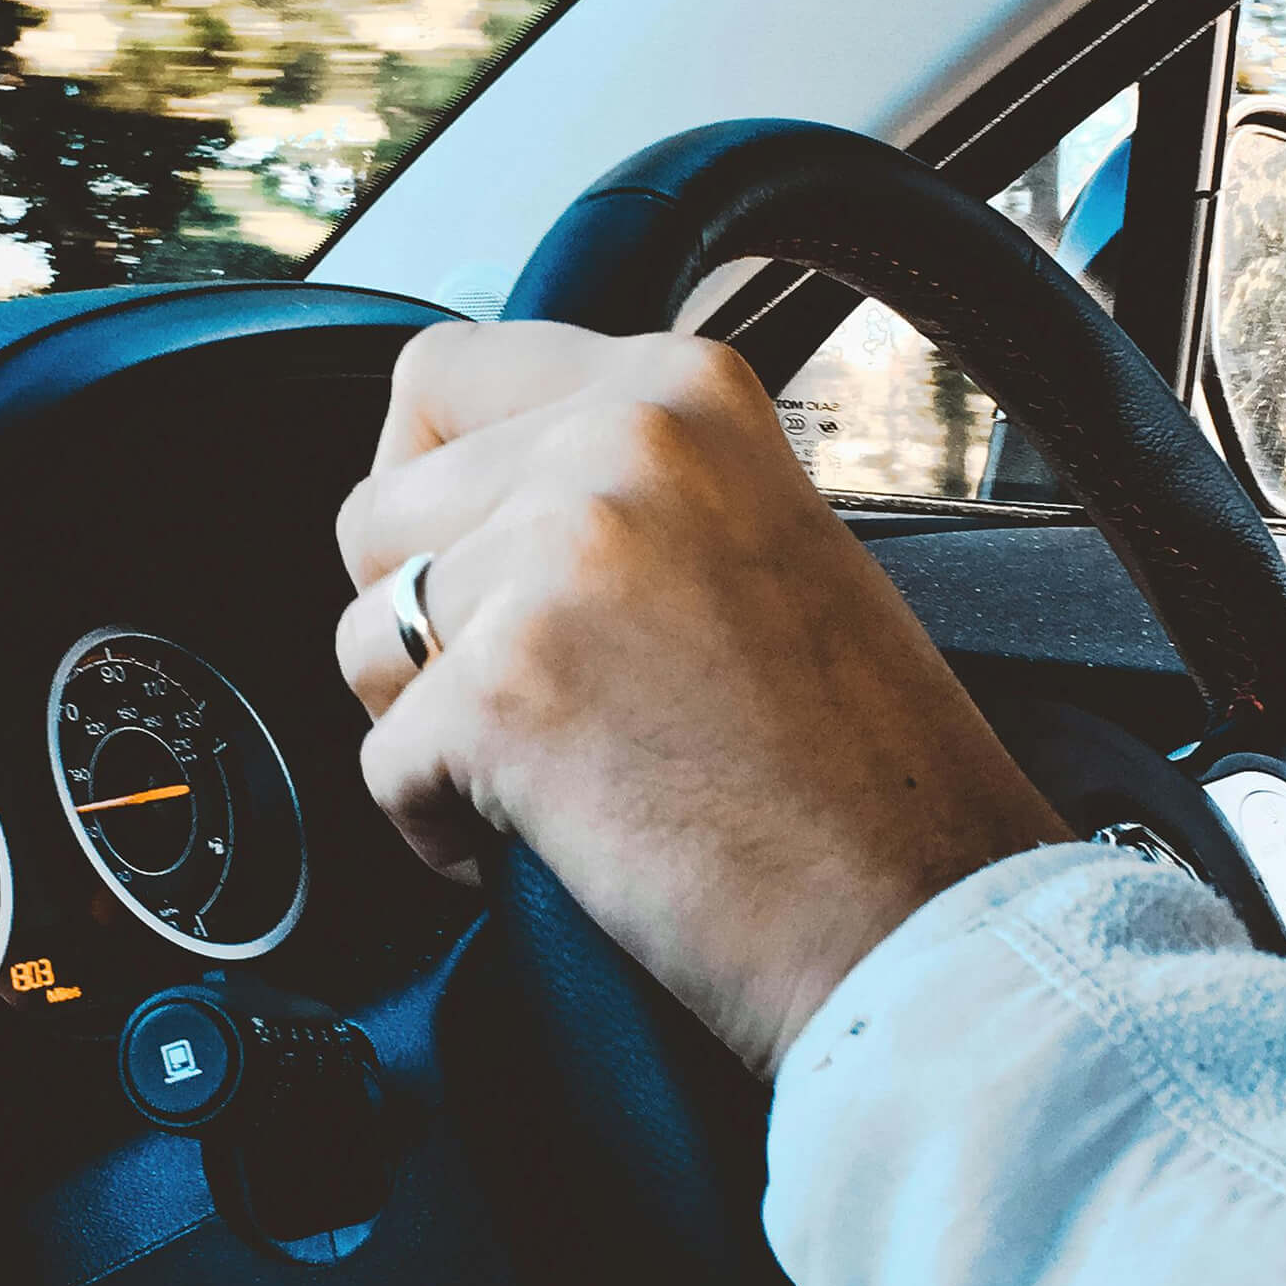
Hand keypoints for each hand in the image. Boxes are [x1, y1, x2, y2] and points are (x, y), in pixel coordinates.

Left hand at [334, 322, 1069, 1074]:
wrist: (920, 915)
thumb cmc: (861, 766)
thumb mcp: (757, 534)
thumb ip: (621, 482)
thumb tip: (465, 486)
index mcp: (682, 389)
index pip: (440, 370)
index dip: (425, 481)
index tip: (472, 561)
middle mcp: (617, 443)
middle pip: (376, 511)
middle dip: (421, 620)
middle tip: (535, 700)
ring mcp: (556, 561)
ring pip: (365, 636)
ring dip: (425, 725)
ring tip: (556, 773)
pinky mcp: (502, 691)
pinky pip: (381, 763)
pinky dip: (441, 827)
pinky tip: (557, 840)